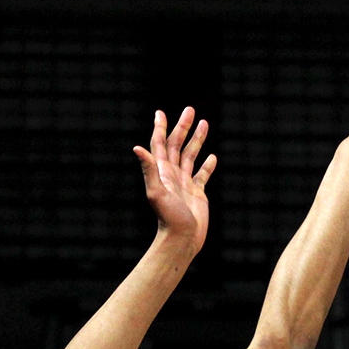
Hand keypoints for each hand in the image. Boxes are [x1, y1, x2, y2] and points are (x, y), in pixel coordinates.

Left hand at [134, 107, 216, 251]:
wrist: (182, 239)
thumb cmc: (169, 218)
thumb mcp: (157, 192)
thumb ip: (149, 169)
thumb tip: (137, 148)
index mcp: (162, 172)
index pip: (159, 144)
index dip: (160, 128)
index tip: (160, 112)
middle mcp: (173, 175)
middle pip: (177, 145)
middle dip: (183, 127)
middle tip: (190, 110)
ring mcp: (185, 184)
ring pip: (191, 156)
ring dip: (197, 140)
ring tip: (204, 123)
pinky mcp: (197, 193)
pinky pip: (202, 175)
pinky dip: (207, 165)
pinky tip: (212, 157)